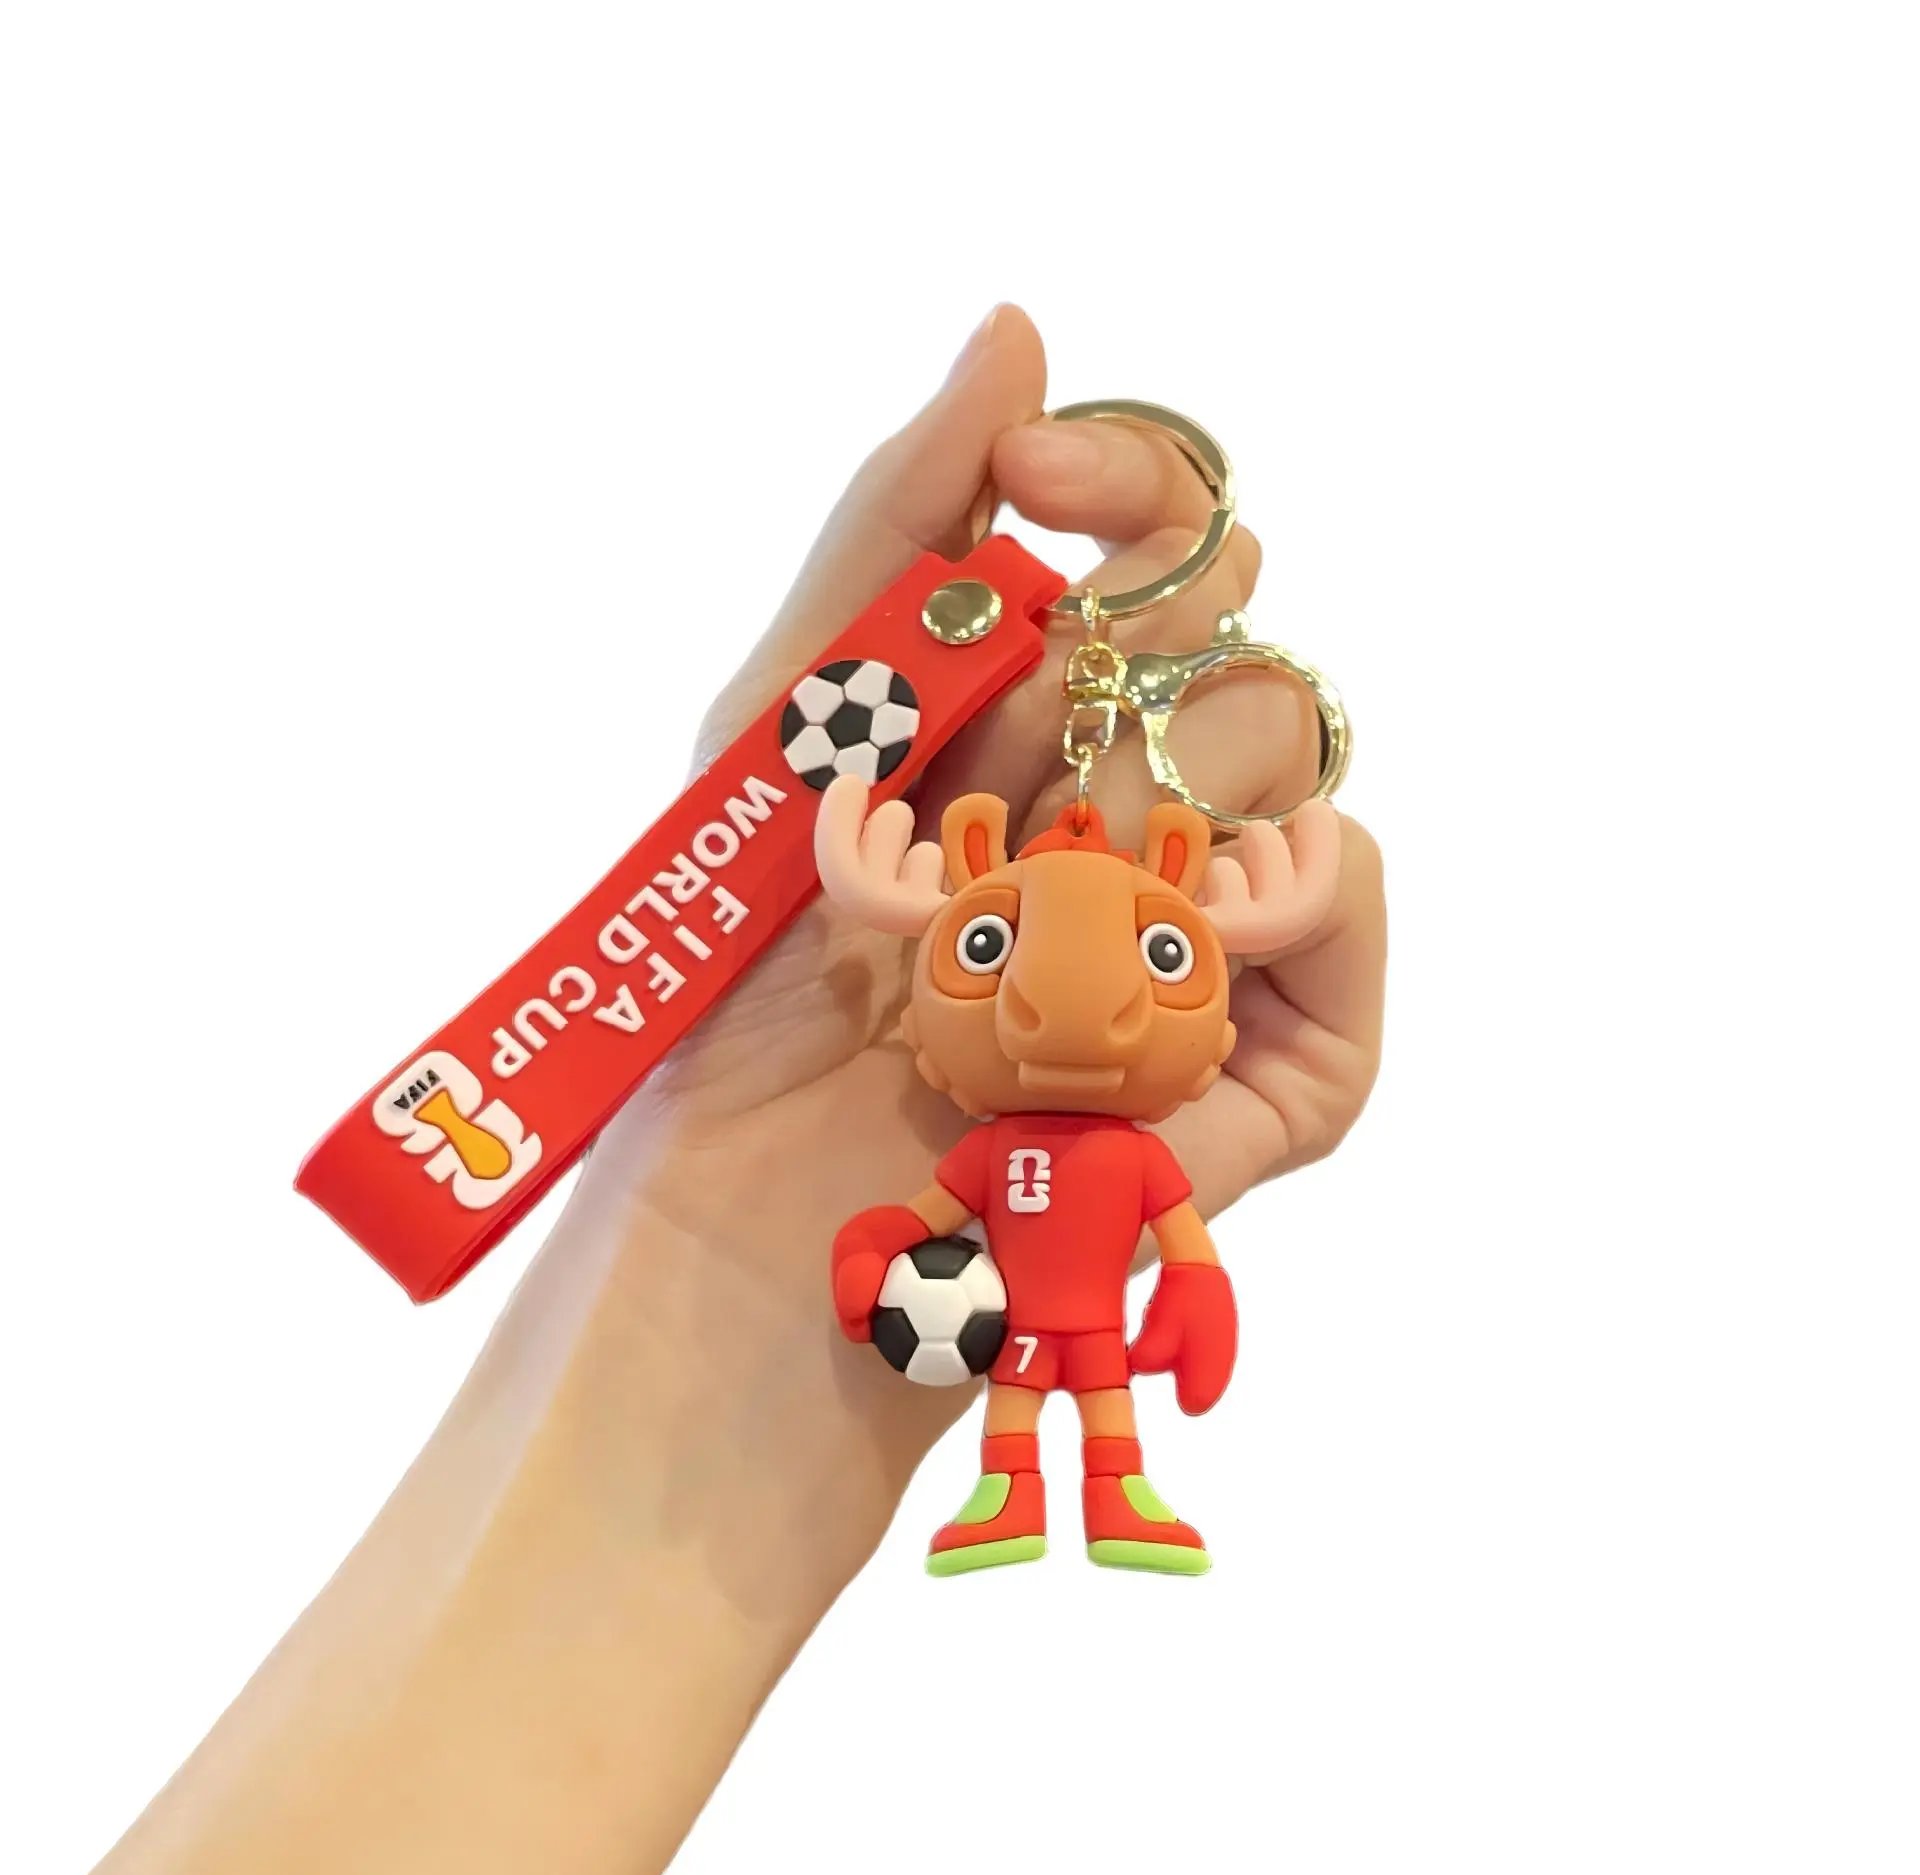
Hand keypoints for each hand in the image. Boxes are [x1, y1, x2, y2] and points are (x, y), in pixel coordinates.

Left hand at [570, 304, 1386, 1501]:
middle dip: (1112, 680)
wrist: (746, 1248)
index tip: (1042, 467)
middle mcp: (1139, 816)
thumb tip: (1022, 322)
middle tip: (989, 779)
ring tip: (1010, 924)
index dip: (1125, 474)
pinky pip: (1350, 900)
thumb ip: (897, 532)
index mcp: (1032, 731)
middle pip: (1234, 632)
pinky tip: (1164, 947)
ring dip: (1138, 804)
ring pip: (1289, 745)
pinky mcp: (1281, 1061)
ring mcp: (1214, 935)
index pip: (1155, 542)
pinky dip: (1268, 902)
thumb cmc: (736, 1003)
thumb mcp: (786, 737)